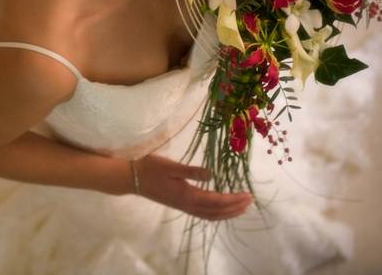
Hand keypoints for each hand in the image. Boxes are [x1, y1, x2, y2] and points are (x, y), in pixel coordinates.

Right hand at [134, 154, 252, 220]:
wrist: (132, 178)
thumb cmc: (150, 168)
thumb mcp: (170, 165)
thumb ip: (191, 171)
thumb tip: (212, 175)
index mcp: (187, 195)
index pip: (216, 201)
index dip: (233, 200)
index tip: (248, 194)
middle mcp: (188, 204)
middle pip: (217, 212)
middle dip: (235, 208)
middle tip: (250, 200)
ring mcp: (183, 206)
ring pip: (211, 215)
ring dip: (227, 213)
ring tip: (240, 207)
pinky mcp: (180, 204)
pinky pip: (204, 214)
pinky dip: (216, 213)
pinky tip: (220, 208)